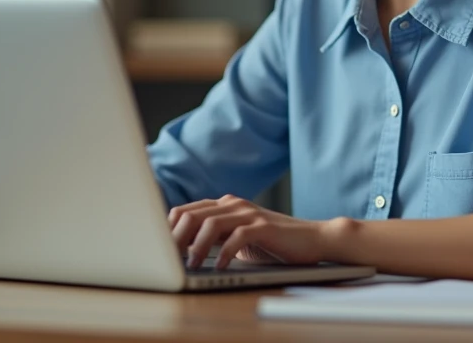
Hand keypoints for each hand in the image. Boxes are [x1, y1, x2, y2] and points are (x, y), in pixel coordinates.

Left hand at [168, 195, 344, 269]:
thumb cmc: (273, 243)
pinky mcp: (264, 227)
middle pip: (192, 215)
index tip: (160, 253)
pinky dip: (224, 254)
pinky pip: (237, 237)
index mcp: (225, 205)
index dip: (168, 231)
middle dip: (176, 239)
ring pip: (211, 224)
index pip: (185, 211)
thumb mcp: (238, 238)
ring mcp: (250, 213)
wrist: (313, 239)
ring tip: (192, 266)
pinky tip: (220, 268)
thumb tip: (180, 249)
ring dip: (197, 248)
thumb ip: (215, 236)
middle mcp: (235, 204)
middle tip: (170, 261)